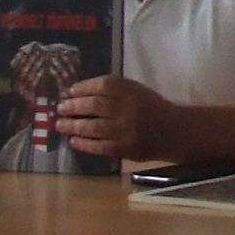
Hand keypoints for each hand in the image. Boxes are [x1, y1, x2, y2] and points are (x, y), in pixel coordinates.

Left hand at [56, 73, 183, 163]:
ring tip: (60, 125)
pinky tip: (73, 141)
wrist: (174, 131)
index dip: (83, 87)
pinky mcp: (125, 148)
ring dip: (74, 126)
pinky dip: (84, 144)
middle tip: (60, 108)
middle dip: (74, 106)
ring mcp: (127, 130)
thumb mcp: (137, 91)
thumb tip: (79, 93)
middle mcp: (129, 109)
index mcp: (132, 91)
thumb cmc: (151, 108)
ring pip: (94, 127)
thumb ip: (114, 90)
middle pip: (96, 105)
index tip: (69, 91)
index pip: (104, 85)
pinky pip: (100, 146)